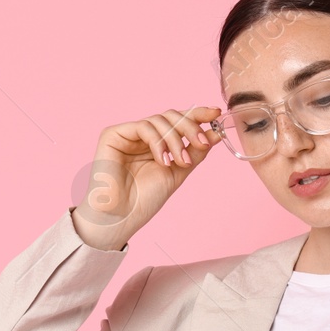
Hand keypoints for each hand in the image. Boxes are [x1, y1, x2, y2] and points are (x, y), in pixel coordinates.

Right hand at [72, 105, 222, 249]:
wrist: (121, 217)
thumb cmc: (145, 199)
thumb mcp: (179, 171)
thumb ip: (195, 151)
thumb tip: (217, 133)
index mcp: (157, 143)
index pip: (178, 121)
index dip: (197, 114)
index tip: (216, 113)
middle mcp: (142, 136)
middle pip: (171, 116)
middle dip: (190, 127)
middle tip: (203, 144)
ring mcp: (128, 134)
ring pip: (159, 120)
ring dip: (176, 140)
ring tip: (180, 162)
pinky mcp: (113, 135)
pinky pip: (143, 127)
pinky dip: (158, 142)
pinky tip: (163, 161)